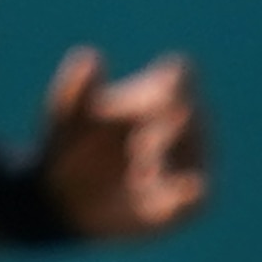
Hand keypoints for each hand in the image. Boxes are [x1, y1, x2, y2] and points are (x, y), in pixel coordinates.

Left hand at [31, 47, 212, 240]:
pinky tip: (155, 186)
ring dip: (168, 158)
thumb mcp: (64, 113)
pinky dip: (184, 193)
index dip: (174, 83)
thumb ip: (76, 86)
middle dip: (167, 126)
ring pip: (196, 152)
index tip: (156, 94)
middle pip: (191, 114)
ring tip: (138, 170)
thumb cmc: (67, 144)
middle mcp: (181, 128)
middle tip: (137, 143)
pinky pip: (199, 196)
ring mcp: (186, 166)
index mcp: (156, 94)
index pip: (182, 75)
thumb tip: (92, 56)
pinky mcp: (186, 204)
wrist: (62, 198)